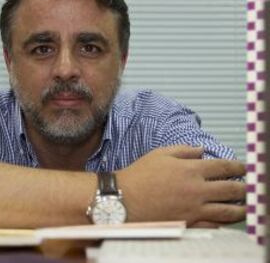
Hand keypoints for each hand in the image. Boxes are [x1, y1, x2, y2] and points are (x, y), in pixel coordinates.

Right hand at [116, 145, 245, 226]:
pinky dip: (222, 223)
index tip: (244, 168)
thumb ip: (184, 150)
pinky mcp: (188, 223)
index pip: (223, 168)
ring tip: (247, 208)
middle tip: (251, 188)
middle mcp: (197, 190)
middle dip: (245, 188)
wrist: (125, 199)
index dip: (238, 167)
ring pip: (227, 211)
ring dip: (241, 208)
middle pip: (231, 190)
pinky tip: (225, 221)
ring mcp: (194, 209)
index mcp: (191, 170)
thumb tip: (201, 150)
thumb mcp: (160, 154)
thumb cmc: (140, 174)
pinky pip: (212, 225)